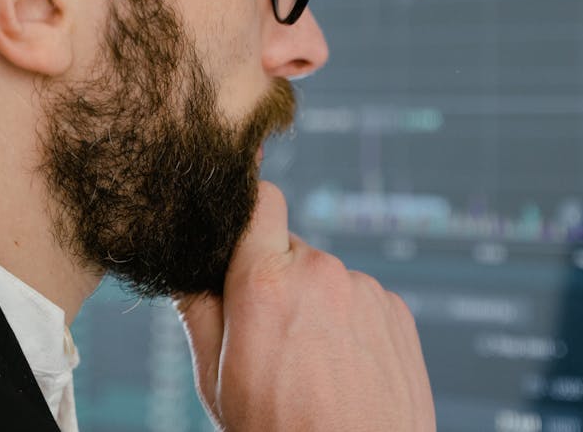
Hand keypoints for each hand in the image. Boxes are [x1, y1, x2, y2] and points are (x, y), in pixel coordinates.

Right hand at [176, 181, 435, 430]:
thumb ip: (197, 313)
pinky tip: (343, 370)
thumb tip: (184, 271)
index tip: (240, 236)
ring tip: (311, 367)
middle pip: (290, 251)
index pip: (261, 200)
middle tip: (269, 339)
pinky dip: (350, 326)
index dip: (248, 213)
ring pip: (327, 280)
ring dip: (316, 306)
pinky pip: (362, 302)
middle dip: (276, 280)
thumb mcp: (217, 382)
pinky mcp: (398, 311)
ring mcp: (366, 291)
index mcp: (266, 282)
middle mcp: (322, 273)